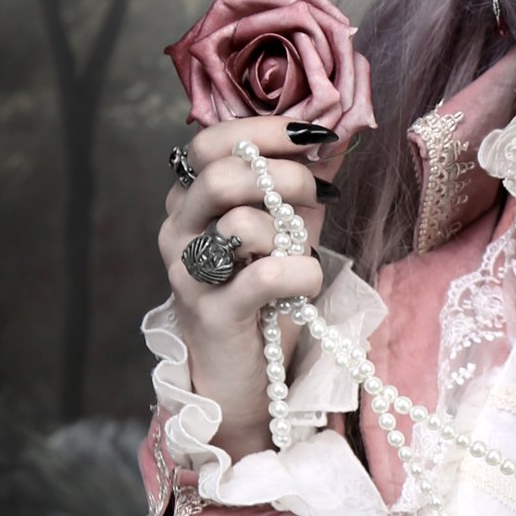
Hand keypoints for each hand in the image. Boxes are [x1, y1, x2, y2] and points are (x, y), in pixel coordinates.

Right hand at [157, 115, 345, 455]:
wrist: (242, 384)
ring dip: (290, 235)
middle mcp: (177, 232)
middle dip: (286, 177)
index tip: (312, 136)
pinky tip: (306, 284)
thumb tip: (339, 136)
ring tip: (301, 256)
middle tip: (320, 196)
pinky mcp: (211, 315)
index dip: (262, 131)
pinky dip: (301, 274)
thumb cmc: (262, 305)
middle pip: (222, 176)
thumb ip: (301, 189)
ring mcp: (188, 275)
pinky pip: (264, 275)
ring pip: (241, 223)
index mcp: (188, 204)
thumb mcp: (285, 235)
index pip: (209, 142)